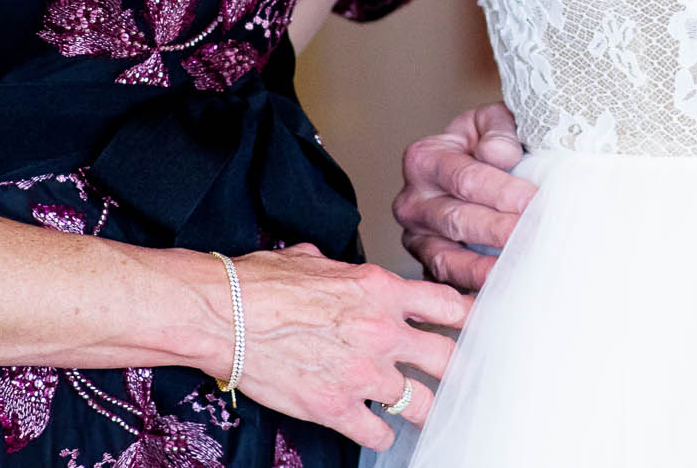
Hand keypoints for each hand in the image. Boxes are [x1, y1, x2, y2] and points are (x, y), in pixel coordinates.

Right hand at [223, 244, 468, 450]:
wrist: (224, 314)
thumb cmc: (259, 284)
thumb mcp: (315, 260)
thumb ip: (343, 270)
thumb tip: (340, 270)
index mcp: (380, 289)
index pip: (448, 305)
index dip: (465, 319)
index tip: (472, 327)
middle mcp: (381, 331)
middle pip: (447, 357)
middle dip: (456, 369)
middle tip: (458, 376)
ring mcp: (362, 373)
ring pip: (422, 403)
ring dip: (424, 408)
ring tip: (426, 412)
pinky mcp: (336, 408)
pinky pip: (379, 434)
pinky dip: (381, 436)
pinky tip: (377, 431)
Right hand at [394, 103, 533, 292]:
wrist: (469, 167)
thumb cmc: (481, 145)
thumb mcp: (490, 121)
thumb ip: (497, 129)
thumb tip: (499, 154)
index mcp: (424, 159)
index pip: (464, 178)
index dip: (501, 191)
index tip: (532, 201)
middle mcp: (412, 200)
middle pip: (457, 220)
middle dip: (499, 230)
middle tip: (534, 235)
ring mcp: (416, 238)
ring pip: (447, 259)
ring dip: (486, 268)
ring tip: (519, 269)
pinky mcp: (427, 266)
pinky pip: (447, 284)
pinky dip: (472, 291)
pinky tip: (500, 293)